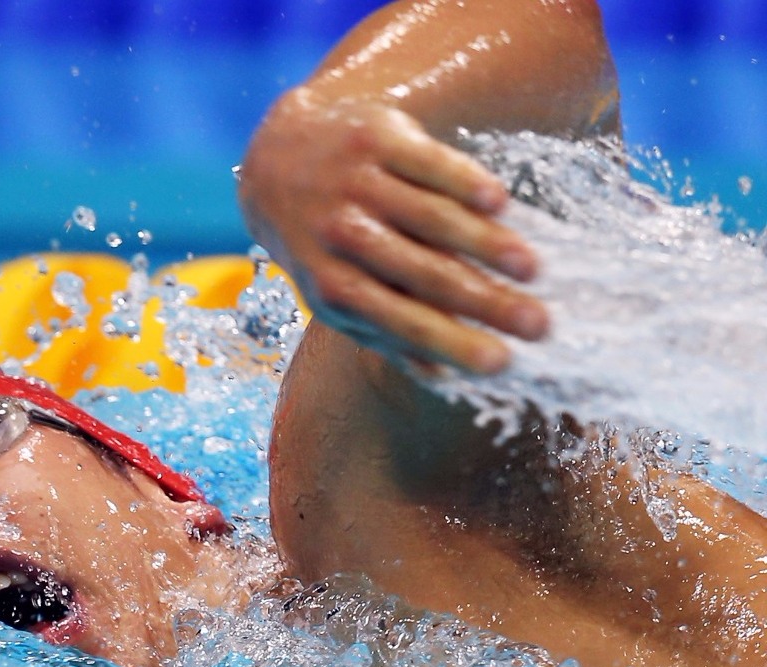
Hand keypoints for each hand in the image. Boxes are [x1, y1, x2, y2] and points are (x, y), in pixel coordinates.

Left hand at [237, 90, 548, 373]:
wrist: (279, 158)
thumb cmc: (324, 242)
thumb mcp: (336, 289)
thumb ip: (383, 330)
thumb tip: (444, 378)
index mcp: (331, 283)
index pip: (398, 321)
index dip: (450, 342)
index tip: (502, 363)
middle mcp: (340, 233)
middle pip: (424, 272)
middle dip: (485, 302)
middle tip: (540, 325)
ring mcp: (355, 182)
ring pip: (432, 218)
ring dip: (487, 245)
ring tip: (533, 269)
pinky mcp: (374, 136)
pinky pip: (428, 163)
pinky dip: (465, 183)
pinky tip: (501, 203)